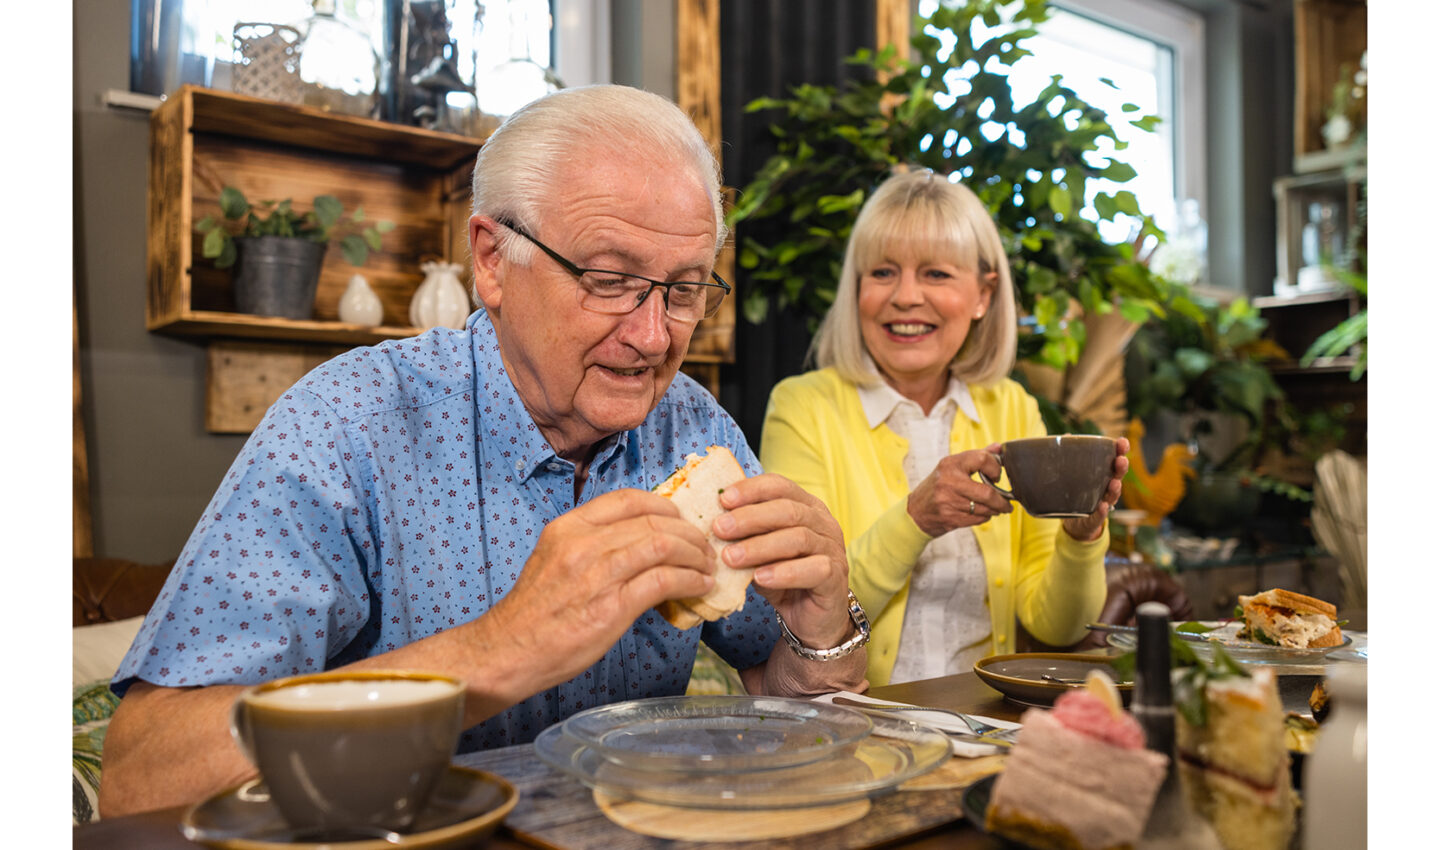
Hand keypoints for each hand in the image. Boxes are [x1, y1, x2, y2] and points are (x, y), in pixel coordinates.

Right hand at [488, 489, 716, 686]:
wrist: (508, 651)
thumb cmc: (533, 613)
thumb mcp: (554, 560)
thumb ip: (590, 545)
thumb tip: (636, 544)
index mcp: (568, 528)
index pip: (627, 499)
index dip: (663, 505)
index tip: (679, 517)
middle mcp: (583, 544)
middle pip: (652, 521)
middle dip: (687, 531)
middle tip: (702, 545)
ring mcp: (598, 575)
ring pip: (663, 545)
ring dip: (694, 554)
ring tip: (706, 565)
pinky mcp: (613, 607)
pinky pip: (664, 581)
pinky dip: (690, 580)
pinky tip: (699, 586)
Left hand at [712, 474, 854, 649]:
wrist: (810, 619)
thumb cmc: (782, 579)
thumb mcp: (759, 554)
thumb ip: (744, 537)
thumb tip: (711, 524)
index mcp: (806, 507)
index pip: (780, 486)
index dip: (751, 490)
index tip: (723, 499)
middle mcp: (823, 522)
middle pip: (788, 509)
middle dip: (750, 517)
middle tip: (719, 529)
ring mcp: (833, 549)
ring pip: (799, 538)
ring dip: (760, 546)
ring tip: (731, 557)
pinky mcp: (836, 577)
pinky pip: (814, 569)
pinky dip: (784, 572)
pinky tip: (759, 578)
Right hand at [906, 445, 1012, 536]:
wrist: (915, 511)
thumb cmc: (936, 487)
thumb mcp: (951, 467)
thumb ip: (976, 457)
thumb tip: (998, 447)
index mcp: (950, 464)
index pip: (982, 459)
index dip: (996, 468)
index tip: (997, 475)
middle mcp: (948, 482)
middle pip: (987, 492)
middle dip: (1002, 500)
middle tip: (1006, 501)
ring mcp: (949, 502)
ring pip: (985, 509)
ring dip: (995, 509)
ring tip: (996, 507)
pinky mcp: (950, 518)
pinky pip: (978, 519)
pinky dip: (985, 517)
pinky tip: (983, 513)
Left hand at [1061, 436, 1129, 541]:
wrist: (1074, 523)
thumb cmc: (1078, 493)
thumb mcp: (1073, 474)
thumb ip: (1070, 456)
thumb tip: (1065, 437)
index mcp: (1104, 474)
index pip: (1115, 460)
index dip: (1121, 451)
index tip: (1123, 442)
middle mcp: (1107, 488)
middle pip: (1117, 476)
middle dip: (1121, 467)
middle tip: (1121, 460)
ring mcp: (1103, 503)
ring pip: (1112, 496)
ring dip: (1115, 489)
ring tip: (1115, 482)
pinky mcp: (1094, 519)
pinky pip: (1099, 515)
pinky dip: (1101, 511)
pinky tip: (1102, 506)